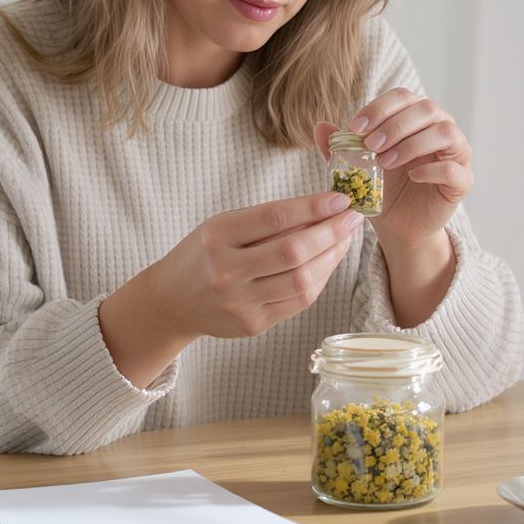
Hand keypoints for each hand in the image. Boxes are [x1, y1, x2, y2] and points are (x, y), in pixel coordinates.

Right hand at [144, 192, 362, 340]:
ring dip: (332, 257)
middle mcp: (227, 271)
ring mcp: (240, 302)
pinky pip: (298, 302)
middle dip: (331, 232)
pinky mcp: (252, 325)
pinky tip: (328, 263)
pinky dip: (319, 280)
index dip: (313, 207)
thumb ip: (266, 220)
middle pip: (293, 251)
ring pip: (302, 281)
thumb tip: (322, 208)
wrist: (171, 301)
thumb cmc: (202, 255)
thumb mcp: (222, 226)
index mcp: (217, 236)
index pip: (274, 218)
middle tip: (353, 217)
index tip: (340, 198)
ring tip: (345, 239)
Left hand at [314, 88, 472, 248]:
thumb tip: (319, 127)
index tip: (355, 128)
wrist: (397, 225)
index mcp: (415, 117)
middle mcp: (440, 128)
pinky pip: (454, 168)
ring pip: (446, 132)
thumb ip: (339, 147)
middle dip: (395, 124)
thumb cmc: (380, 188)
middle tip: (370, 145)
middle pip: (426, 109)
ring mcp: (456, 153)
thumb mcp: (355, 166)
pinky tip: (411, 177)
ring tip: (385, 161)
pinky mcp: (462, 181)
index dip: (379, 108)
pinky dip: (432, 169)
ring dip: (412, 143)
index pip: (403, 96)